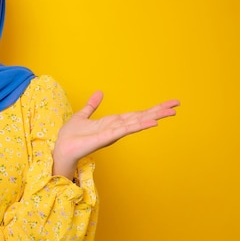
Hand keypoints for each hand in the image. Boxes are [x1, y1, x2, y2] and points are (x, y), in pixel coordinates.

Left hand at [53, 91, 179, 176]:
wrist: (62, 148)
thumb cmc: (71, 136)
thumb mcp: (83, 115)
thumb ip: (92, 105)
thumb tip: (99, 92)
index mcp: (112, 122)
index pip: (136, 114)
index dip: (151, 109)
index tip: (167, 104)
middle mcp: (116, 128)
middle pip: (141, 117)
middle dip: (159, 111)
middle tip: (177, 105)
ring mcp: (113, 133)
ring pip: (137, 122)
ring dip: (154, 116)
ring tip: (171, 112)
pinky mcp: (107, 137)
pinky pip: (125, 130)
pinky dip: (139, 125)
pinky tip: (152, 122)